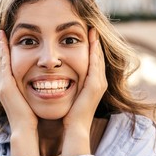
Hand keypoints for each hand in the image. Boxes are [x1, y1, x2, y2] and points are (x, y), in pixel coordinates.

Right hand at [0, 29, 38, 155]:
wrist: (26, 130)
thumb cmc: (32, 117)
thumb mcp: (31, 99)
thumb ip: (32, 90)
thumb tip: (42, 83)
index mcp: (8, 88)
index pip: (6, 65)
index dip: (6, 52)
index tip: (8, 39)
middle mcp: (1, 84)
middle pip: (0, 60)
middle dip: (1, 45)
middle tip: (1, 30)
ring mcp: (1, 85)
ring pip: (0, 59)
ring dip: (1, 45)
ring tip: (1, 31)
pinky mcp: (4, 86)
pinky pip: (3, 63)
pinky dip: (3, 51)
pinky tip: (4, 39)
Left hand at [61, 28, 107, 155]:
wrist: (74, 128)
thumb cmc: (68, 113)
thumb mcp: (68, 94)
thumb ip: (68, 84)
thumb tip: (56, 75)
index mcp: (91, 84)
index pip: (92, 61)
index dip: (90, 47)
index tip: (85, 34)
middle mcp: (99, 82)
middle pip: (98, 57)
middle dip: (95, 42)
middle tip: (91, 26)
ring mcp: (99, 83)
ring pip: (99, 58)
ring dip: (96, 43)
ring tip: (92, 29)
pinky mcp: (96, 85)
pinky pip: (96, 63)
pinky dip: (94, 51)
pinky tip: (91, 40)